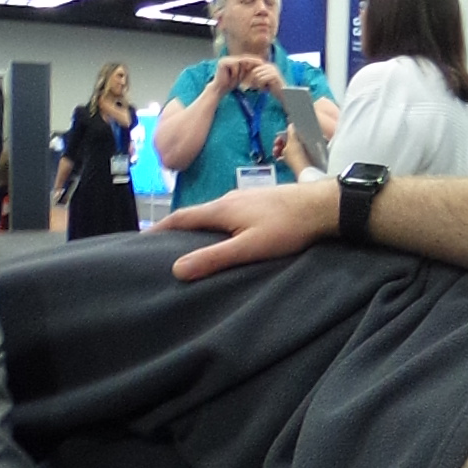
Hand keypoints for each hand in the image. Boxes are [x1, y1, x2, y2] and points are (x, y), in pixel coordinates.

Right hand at [159, 179, 332, 279]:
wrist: (325, 205)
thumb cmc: (288, 226)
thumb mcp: (250, 247)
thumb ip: (215, 258)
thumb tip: (176, 269)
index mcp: (220, 209)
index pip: (179, 218)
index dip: (159, 228)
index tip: (142, 240)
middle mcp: (228, 199)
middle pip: (195, 214)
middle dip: (177, 229)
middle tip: (165, 245)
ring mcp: (245, 197)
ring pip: (214, 213)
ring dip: (199, 226)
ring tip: (194, 243)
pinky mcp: (260, 200)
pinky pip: (230, 212)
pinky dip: (218, 224)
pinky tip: (228, 234)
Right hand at [218, 54, 271, 94]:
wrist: (220, 89)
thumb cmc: (231, 83)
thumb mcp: (242, 75)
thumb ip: (248, 69)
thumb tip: (261, 63)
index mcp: (232, 60)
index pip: (245, 58)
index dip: (254, 61)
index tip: (262, 63)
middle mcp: (228, 58)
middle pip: (243, 58)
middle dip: (251, 63)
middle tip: (259, 65)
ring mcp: (224, 60)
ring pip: (240, 61)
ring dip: (242, 70)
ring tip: (239, 78)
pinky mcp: (222, 63)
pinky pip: (234, 64)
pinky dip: (236, 71)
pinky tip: (232, 78)